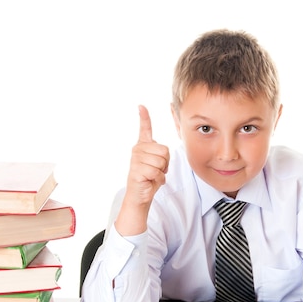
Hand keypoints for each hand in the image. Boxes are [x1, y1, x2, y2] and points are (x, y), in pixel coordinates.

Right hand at [115, 105, 169, 235]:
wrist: (140, 195)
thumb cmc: (150, 178)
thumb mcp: (158, 163)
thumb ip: (161, 154)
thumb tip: (164, 151)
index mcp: (143, 146)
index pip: (144, 129)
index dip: (144, 117)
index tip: (141, 106)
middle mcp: (138, 150)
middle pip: (164, 150)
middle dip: (166, 163)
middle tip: (157, 170)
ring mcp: (136, 159)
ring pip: (161, 161)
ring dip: (162, 171)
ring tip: (153, 175)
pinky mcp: (137, 170)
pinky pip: (157, 171)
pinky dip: (158, 179)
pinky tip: (150, 181)